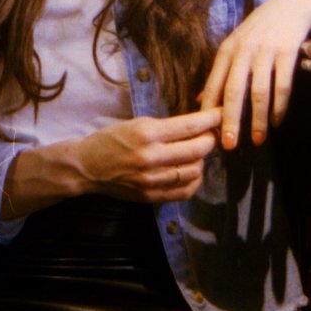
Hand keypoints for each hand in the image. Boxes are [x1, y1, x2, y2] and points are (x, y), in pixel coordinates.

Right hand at [75, 109, 221, 202]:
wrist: (88, 167)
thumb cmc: (112, 139)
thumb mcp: (137, 123)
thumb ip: (167, 127)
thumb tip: (197, 125)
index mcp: (147, 133)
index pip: (189, 126)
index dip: (211, 119)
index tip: (222, 114)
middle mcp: (152, 157)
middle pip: (198, 149)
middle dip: (210, 139)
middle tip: (210, 133)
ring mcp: (152, 180)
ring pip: (195, 170)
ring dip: (202, 160)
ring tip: (197, 152)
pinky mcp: (152, 196)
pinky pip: (185, 190)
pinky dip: (195, 180)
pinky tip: (192, 171)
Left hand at [200, 0, 309, 149]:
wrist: (289, 7)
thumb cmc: (258, 32)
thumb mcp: (235, 48)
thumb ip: (220, 74)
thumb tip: (201, 102)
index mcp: (226, 51)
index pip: (214, 85)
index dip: (209, 111)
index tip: (207, 134)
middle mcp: (243, 51)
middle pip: (233, 91)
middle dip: (230, 120)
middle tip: (228, 145)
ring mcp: (265, 51)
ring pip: (259, 92)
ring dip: (258, 119)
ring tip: (258, 140)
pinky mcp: (287, 52)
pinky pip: (283, 85)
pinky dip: (280, 106)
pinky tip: (278, 122)